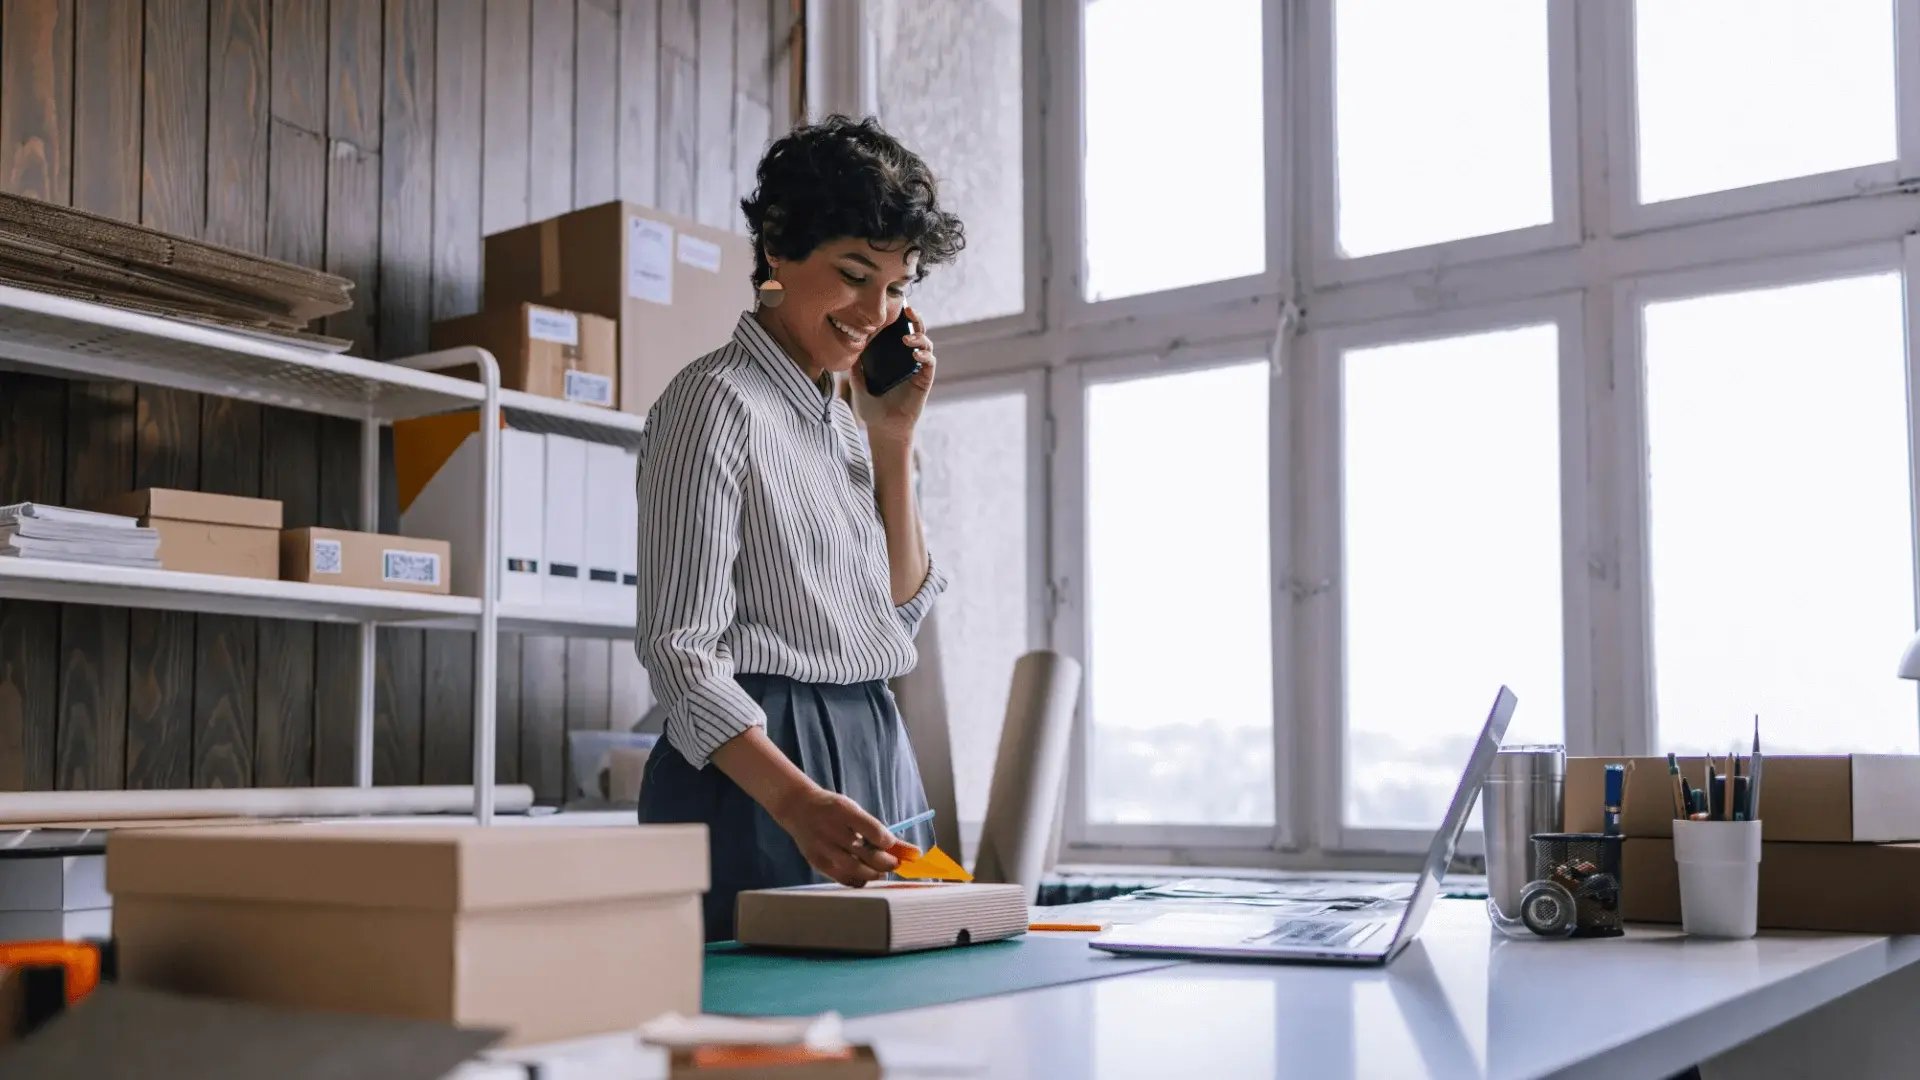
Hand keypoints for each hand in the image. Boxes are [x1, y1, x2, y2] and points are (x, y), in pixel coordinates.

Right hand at [770, 784, 922, 886]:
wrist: (798, 808)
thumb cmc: (833, 809)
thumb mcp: (854, 810)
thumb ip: (878, 829)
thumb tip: (908, 849)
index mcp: (843, 810)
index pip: (873, 829)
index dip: (888, 842)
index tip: (894, 846)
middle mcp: (831, 829)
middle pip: (866, 853)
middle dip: (886, 862)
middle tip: (895, 863)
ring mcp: (822, 847)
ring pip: (855, 869)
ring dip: (874, 874)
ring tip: (882, 871)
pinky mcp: (817, 861)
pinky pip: (842, 878)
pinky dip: (858, 880)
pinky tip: (865, 875)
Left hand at [851, 305, 936, 446]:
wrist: (883, 428)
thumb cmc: (871, 407)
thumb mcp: (858, 382)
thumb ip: (855, 365)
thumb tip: (847, 345)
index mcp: (892, 356)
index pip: (898, 330)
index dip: (899, 317)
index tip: (895, 305)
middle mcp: (907, 359)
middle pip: (916, 331)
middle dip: (914, 318)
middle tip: (908, 310)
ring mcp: (917, 368)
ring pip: (926, 343)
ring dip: (919, 337)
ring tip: (907, 339)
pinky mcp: (924, 380)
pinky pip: (929, 362)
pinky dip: (925, 354)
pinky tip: (915, 353)